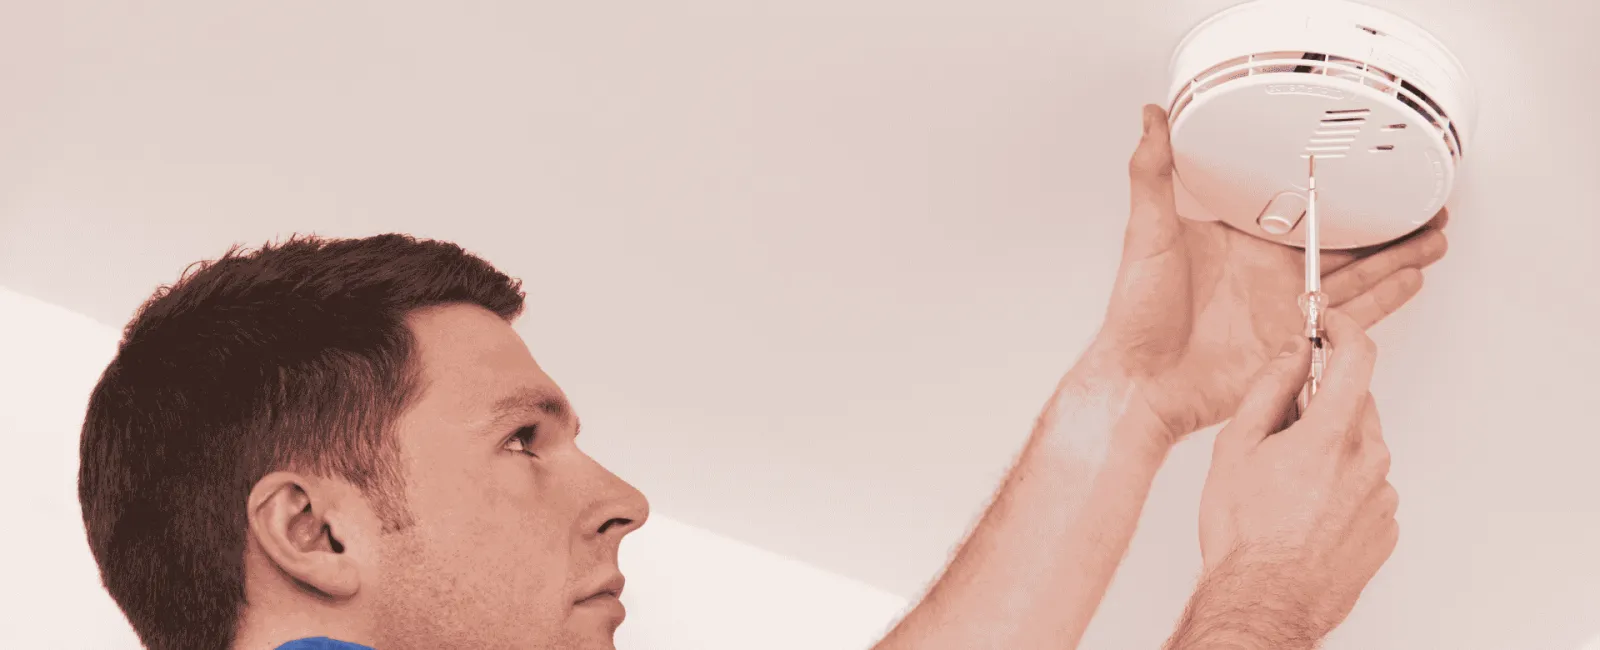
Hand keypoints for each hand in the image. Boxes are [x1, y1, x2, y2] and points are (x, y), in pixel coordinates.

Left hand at [1092, 104, 1448, 442]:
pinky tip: (1411, 281)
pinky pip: (1351, 320)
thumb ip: (1153, 175)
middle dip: (1387, 228)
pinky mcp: (1297, 345)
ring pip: (1358, 278)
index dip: (1339, 196)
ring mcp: (1286, 311)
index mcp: (1243, 245)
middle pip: (1344, 245)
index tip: (1372, 175)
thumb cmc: (1136, 317)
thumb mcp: (1146, 234)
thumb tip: (1151, 120)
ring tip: (1433, 238)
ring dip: (1397, 259)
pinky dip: (1384, 301)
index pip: (1304, 212)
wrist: (1142, 382)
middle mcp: (1270, 276)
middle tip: (1425, 206)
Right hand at [1172, 307, 1396, 646]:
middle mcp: (1368, 461)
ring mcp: (1382, 497)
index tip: (1328, 325)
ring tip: (1286, 486)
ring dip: (1331, 449)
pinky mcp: (1386, 528)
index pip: (1358, 357)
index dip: (1343, 330)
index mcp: (1331, 434)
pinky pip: (1367, 488)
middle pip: (1356, 404)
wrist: (1264, 601)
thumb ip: (1269, 388)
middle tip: (1280, 430)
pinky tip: (1305, 511)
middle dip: (1323, 403)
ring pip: (1361, 448)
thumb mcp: (1236, 447)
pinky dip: (1342, 487)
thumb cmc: (1243, 534)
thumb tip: (1293, 351)